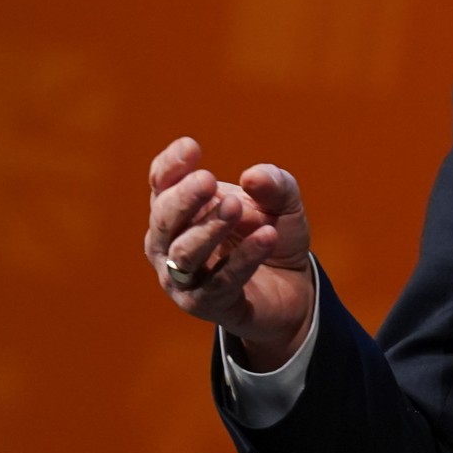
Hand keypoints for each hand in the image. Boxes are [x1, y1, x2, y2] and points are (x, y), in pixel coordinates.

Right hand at [144, 137, 316, 368]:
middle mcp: (170, 243)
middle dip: (184, 198)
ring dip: (209, 228)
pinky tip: (267, 236)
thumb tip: (254, 176)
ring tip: (236, 208)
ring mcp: (183, 277)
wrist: (291, 287)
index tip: (192, 148)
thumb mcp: (282, 202)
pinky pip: (221, 281)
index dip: (170, 165)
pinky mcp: (207, 305)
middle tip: (209, 181)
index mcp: (179, 209)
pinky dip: (244, 258)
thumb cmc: (269, 233)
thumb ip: (273, 183)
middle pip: (163, 218)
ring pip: (184, 253)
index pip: (161, 183)